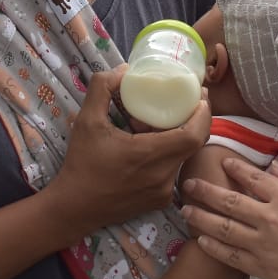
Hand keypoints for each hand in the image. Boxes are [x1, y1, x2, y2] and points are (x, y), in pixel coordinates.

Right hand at [48, 66, 209, 239]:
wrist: (74, 208)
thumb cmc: (81, 163)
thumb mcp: (86, 120)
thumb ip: (102, 89)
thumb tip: (123, 70)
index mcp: (150, 155)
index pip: (195, 135)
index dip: (203, 114)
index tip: (200, 96)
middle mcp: (163, 176)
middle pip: (194, 143)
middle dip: (194, 120)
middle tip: (186, 100)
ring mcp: (163, 191)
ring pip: (183, 157)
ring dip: (179, 137)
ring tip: (161, 120)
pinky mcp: (159, 201)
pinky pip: (173, 171)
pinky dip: (168, 154)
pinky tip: (150, 144)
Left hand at [181, 158, 277, 278]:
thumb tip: (275, 168)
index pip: (251, 177)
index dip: (234, 168)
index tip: (222, 162)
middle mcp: (270, 218)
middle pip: (228, 201)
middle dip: (205, 191)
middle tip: (188, 184)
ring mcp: (264, 245)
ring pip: (223, 228)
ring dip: (201, 218)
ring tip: (185, 211)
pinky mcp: (264, 269)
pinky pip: (231, 257)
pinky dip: (213, 247)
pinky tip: (201, 241)